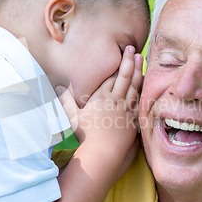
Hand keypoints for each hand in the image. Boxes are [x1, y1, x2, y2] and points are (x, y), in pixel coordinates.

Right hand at [57, 46, 142, 160]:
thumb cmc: (86, 135)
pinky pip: (140, 101)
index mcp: (102, 97)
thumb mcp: (72, 116)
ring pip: (135, 87)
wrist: (103, 151)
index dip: (118, 62)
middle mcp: (116, 100)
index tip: (124, 51)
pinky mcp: (133, 120)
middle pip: (125, 77)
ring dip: (138, 72)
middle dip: (130, 62)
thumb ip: (65, 100)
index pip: (112, 76)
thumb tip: (57, 86)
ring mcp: (126, 110)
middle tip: (133, 50)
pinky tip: (144, 86)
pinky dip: (143, 91)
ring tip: (141, 61)